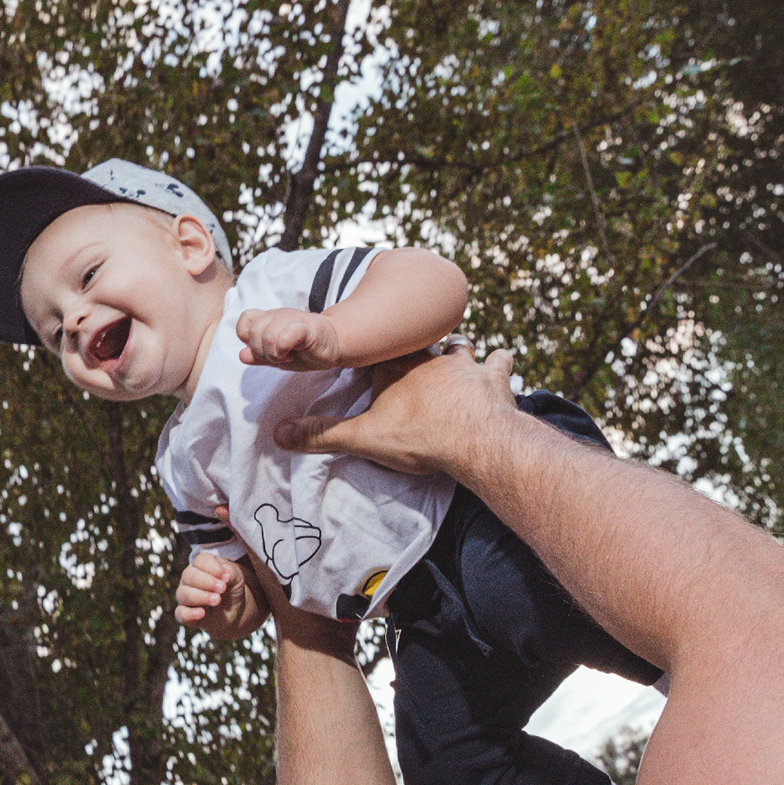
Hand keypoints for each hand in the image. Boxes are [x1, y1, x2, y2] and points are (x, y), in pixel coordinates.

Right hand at [175, 552, 268, 642]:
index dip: (212, 568)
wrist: (234, 610)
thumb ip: (231, 572)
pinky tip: (202, 613)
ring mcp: (185, 596)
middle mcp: (189, 579)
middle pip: (189, 576)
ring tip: (217, 600)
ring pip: (183, 594)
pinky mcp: (185, 614)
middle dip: (206, 582)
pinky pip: (181, 613)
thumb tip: (224, 576)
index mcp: (201, 566)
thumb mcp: (237, 577)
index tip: (226, 577)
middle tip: (222, 589)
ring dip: (200, 596)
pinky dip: (190, 613)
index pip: (200, 561)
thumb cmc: (232, 588)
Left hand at [236, 307, 345, 370]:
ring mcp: (292, 319)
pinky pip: (286, 336)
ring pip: (267, 335)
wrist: (334, 344)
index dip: (247, 337)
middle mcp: (278, 315)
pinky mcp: (306, 326)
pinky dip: (284, 349)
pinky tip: (292, 354)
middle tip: (277, 356)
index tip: (262, 349)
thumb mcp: (278, 356)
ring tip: (287, 356)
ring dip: (274, 353)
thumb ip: (259, 356)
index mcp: (269, 319)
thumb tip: (241, 355)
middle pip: (254, 332)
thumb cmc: (306, 350)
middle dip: (261, 351)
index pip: (245, 321)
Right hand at [273, 345, 519, 475]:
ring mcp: (463, 366)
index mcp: (393, 368)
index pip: (377, 350)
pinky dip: (501, 362)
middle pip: (416, 344)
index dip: (372, 349)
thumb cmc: (417, 436)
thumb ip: (321, 435)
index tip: (369, 346)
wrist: (474, 439)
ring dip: (455, 348)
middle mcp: (428, 358)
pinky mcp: (493, 380)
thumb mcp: (362, 438)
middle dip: (413, 345)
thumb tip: (278, 433)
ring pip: (458, 345)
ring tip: (454, 348)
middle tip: (411, 347)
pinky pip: (499, 364)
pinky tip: (505, 357)